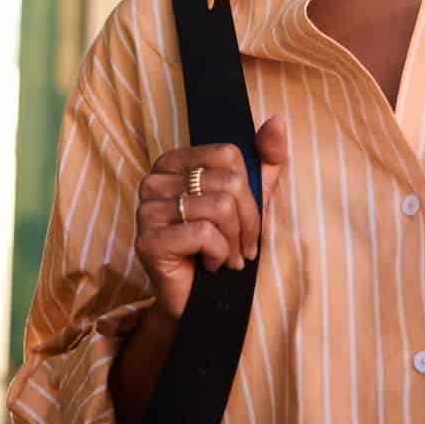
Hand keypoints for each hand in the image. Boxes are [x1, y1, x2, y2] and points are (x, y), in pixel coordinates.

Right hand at [131, 116, 289, 321]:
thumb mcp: (251, 199)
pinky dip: (219, 254)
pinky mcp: (149, 242)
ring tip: (226, 258)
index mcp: (174, 162)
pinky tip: (210, 266)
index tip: (249, 221)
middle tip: (242, 247)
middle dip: (247, 221)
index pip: (229, 155)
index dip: (250, 192)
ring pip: (219, 207)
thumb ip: (265, 160)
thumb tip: (278, 121)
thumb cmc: (223, 245)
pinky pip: (205, 233)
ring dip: (234, 241)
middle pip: (228, 181)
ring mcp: (146, 211)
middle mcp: (154, 181)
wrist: (199, 302)